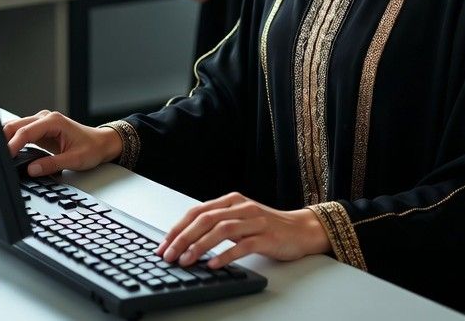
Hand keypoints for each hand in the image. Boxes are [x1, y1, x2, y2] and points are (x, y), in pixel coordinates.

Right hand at [2, 109, 121, 175]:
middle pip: (16, 126)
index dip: (13, 144)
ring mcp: (41, 123)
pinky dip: (12, 141)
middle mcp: (45, 118)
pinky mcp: (39, 130)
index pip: (26, 131)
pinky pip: (21, 133)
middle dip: (4, 140)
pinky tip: (7, 153)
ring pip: (15, 127)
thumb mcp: (74, 160)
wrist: (100, 143)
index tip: (4, 156)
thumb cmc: (91, 148)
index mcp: (54, 121)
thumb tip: (32, 170)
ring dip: (6, 140)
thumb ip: (52, 164)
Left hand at [156, 192, 330, 268]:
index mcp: (232, 200)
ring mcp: (254, 221)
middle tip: (169, 255)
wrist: (301, 229)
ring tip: (186, 261)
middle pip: (206, 219)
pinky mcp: (266, 237)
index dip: (178, 227)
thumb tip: (187, 239)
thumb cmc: (267, 227)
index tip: (164, 244)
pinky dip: (225, 255)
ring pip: (221, 230)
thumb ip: (219, 223)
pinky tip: (213, 264)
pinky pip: (242, 245)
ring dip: (200, 246)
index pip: (198, 211)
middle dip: (183, 238)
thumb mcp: (240, 219)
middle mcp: (241, 207)